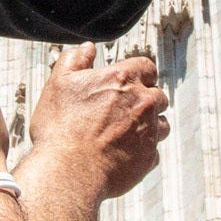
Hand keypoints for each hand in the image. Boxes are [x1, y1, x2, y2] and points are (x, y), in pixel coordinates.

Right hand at [30, 45, 167, 198]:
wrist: (68, 172)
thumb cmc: (60, 128)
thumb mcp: (59, 84)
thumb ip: (74, 60)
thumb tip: (88, 48)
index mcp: (124, 79)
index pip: (147, 67)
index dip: (137, 74)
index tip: (126, 83)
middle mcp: (144, 103)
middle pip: (158, 96)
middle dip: (144, 100)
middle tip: (121, 111)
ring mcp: (149, 132)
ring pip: (161, 124)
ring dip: (148, 126)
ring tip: (122, 134)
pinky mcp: (149, 158)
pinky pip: (154, 152)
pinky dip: (142, 152)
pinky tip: (121, 155)